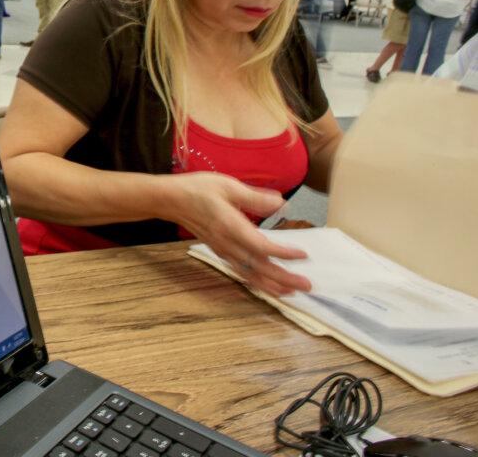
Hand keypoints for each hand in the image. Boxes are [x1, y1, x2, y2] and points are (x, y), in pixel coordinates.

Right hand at [171, 172, 310, 296]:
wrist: (170, 200)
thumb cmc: (197, 189)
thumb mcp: (228, 185)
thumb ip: (255, 197)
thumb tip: (281, 203)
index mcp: (230, 226)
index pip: (260, 247)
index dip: (282, 253)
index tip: (303, 255)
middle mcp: (227, 243)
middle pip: (258, 267)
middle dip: (283, 278)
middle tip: (307, 286)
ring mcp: (222, 250)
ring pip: (249, 274)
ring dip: (271, 285)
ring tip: (291, 292)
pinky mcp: (220, 251)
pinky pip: (240, 271)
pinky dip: (256, 281)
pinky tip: (266, 284)